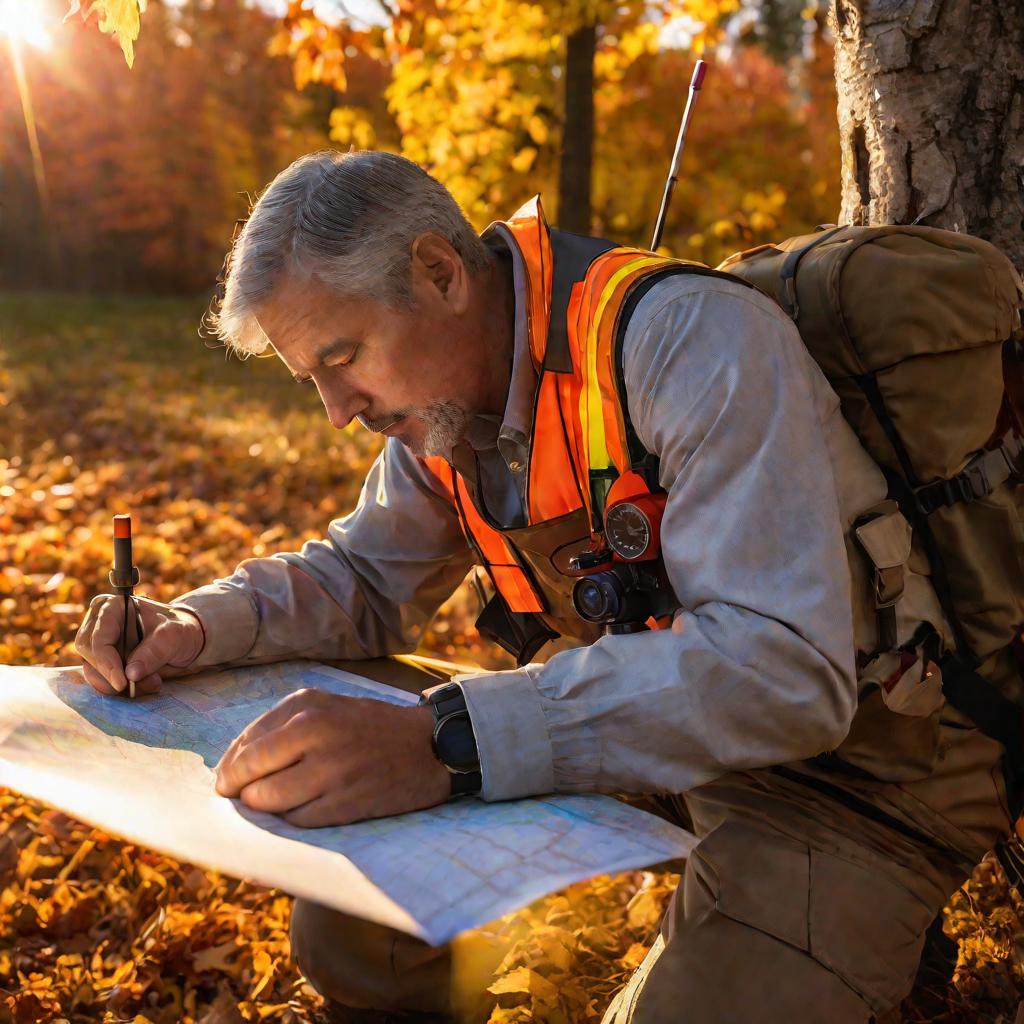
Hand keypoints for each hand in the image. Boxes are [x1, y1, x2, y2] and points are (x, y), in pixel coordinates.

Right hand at [75, 595, 205, 695]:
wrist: (184, 642)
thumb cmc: (178, 630)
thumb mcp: (174, 635)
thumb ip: (154, 651)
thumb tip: (130, 674)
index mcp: (113, 608)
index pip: (98, 636)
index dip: (106, 661)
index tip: (121, 682)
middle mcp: (100, 625)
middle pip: (89, 655)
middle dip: (113, 676)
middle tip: (141, 685)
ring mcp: (100, 645)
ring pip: (93, 672)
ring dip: (119, 685)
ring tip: (152, 682)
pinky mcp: (103, 663)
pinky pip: (102, 681)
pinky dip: (121, 689)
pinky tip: (146, 685)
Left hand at [214, 689, 451, 826]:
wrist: (429, 746)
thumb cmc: (369, 727)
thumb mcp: (325, 707)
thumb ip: (279, 729)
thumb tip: (230, 770)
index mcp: (306, 706)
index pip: (245, 746)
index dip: (230, 771)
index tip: (229, 783)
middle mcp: (315, 732)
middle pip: (248, 776)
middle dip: (240, 792)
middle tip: (245, 799)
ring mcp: (330, 769)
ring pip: (268, 802)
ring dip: (266, 809)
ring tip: (281, 802)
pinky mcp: (344, 802)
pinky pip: (297, 821)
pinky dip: (294, 820)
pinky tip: (309, 808)